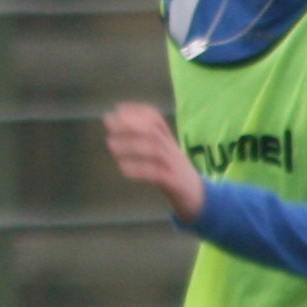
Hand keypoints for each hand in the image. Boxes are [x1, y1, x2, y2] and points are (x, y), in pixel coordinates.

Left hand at [101, 101, 205, 222]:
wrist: (199, 197)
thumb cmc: (174, 174)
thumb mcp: (163, 155)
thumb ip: (146, 144)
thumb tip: (117, 135)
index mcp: (168, 141)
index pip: (155, 119)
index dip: (138, 111)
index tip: (118, 108)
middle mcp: (171, 149)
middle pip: (152, 131)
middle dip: (129, 124)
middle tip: (108, 121)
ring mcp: (173, 164)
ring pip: (154, 149)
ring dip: (130, 145)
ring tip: (110, 144)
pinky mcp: (173, 181)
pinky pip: (156, 173)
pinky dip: (139, 169)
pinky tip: (122, 168)